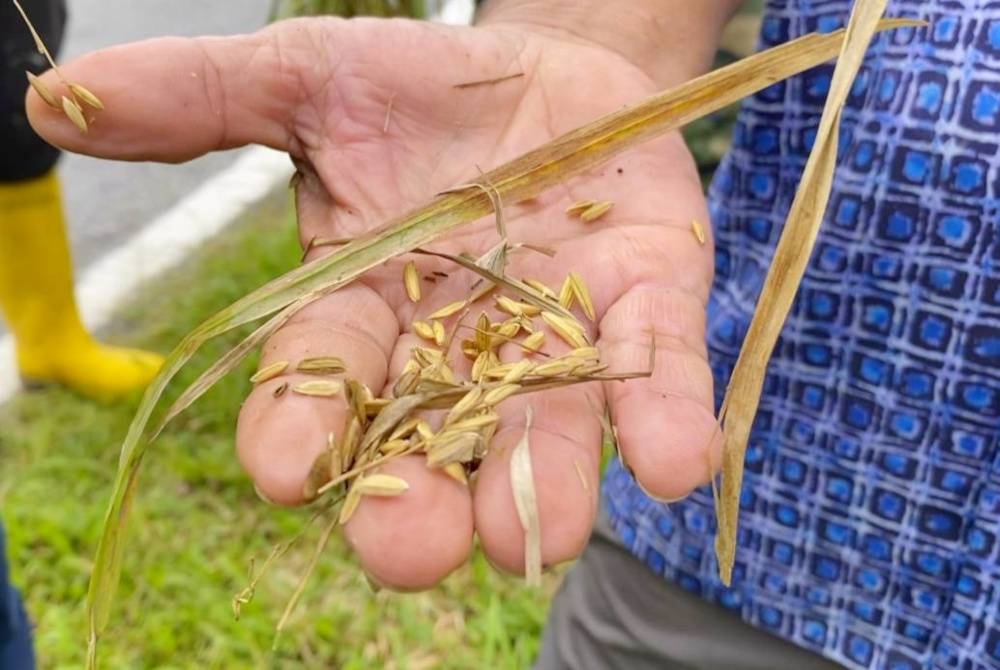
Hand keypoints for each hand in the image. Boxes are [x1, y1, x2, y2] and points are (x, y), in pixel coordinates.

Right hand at [29, 14, 719, 588]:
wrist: (549, 76)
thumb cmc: (421, 93)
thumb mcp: (312, 80)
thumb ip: (205, 100)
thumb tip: (63, 100)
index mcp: (364, 316)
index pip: (319, 391)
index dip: (300, 433)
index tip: (289, 471)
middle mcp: (456, 357)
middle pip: (427, 452)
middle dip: (416, 505)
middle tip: (411, 546)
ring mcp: (556, 341)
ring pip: (542, 437)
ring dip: (541, 489)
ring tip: (541, 535)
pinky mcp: (645, 307)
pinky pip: (653, 370)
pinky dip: (662, 417)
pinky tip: (670, 464)